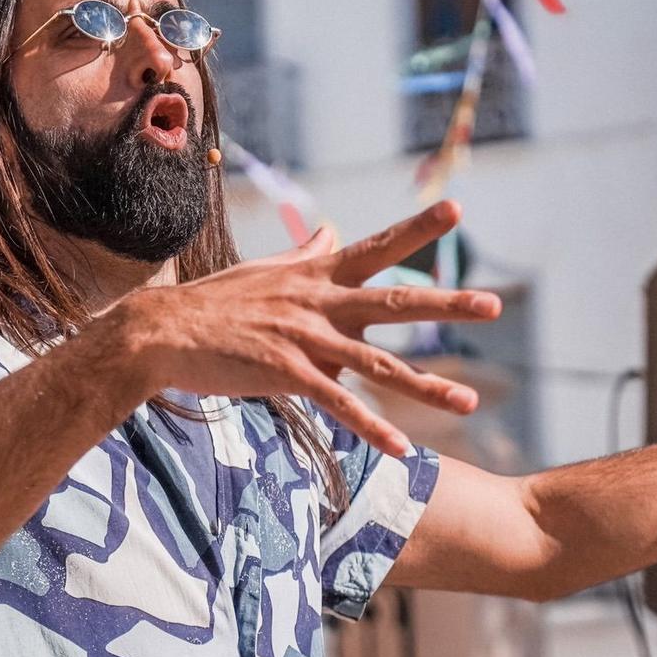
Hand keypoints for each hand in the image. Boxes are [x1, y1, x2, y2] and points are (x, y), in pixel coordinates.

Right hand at [101, 201, 501, 455]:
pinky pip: (339, 405)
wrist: (162, 332)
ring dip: (427, 385)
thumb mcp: (267, 271)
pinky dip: (371, 428)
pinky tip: (400, 448)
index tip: (456, 208)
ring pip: (378, 365)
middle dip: (447, 304)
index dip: (418, 228)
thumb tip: (332, 229)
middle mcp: (319, 302)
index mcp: (317, 275)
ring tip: (468, 401)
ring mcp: (304, 338)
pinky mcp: (286, 373)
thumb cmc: (214, 303)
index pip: (378, 247)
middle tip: (494, 304)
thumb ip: (307, 254)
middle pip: (396, 302)